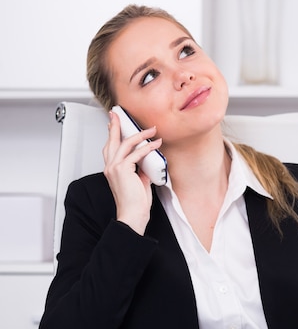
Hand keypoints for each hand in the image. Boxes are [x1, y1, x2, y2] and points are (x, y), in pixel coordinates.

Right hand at [103, 110, 161, 234]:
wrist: (133, 215)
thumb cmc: (135, 203)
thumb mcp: (139, 182)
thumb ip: (140, 170)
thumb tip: (147, 162)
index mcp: (112, 169)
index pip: (111, 148)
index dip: (113, 134)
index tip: (115, 124)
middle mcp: (110, 167)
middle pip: (113, 140)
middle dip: (117, 125)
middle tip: (119, 114)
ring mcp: (115, 168)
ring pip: (126, 143)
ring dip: (141, 134)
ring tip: (151, 130)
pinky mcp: (123, 170)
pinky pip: (137, 153)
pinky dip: (148, 147)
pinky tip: (156, 144)